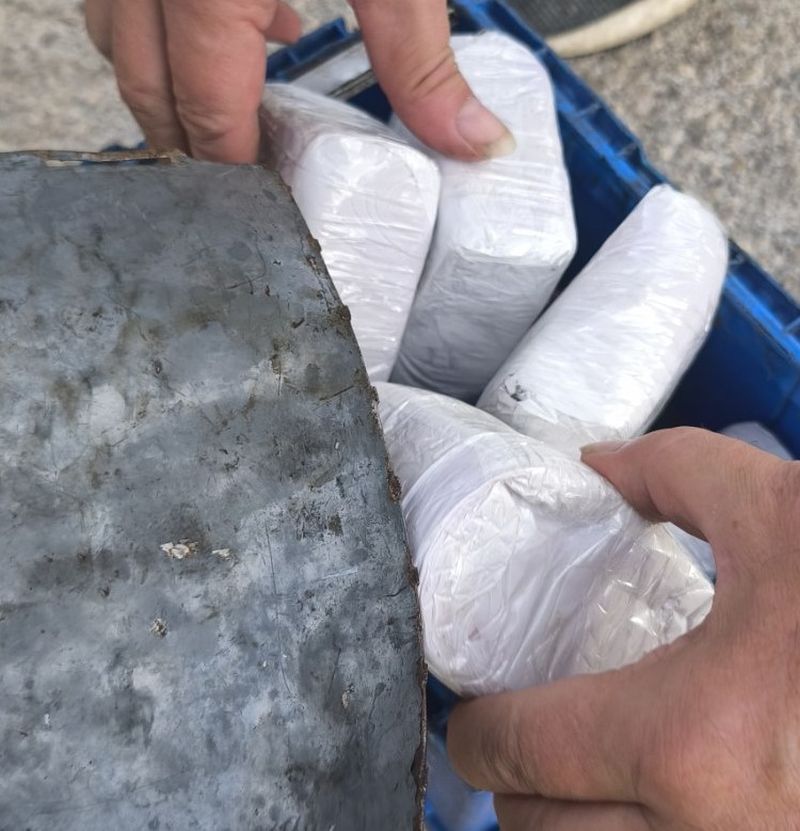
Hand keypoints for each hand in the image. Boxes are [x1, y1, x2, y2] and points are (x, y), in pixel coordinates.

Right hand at [85, 0, 512, 163]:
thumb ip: (422, 58)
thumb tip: (473, 141)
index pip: (207, 114)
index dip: (236, 166)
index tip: (269, 193)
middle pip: (147, 90)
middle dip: (191, 141)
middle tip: (245, 171)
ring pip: (115, 39)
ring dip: (168, 85)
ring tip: (236, 106)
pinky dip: (159, 21)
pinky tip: (233, 21)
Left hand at [448, 428, 799, 829]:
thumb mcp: (790, 514)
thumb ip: (676, 472)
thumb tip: (598, 465)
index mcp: (694, 742)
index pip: (522, 750)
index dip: (478, 728)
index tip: (476, 712)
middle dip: (514, 791)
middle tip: (522, 746)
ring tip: (574, 787)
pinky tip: (648, 810)